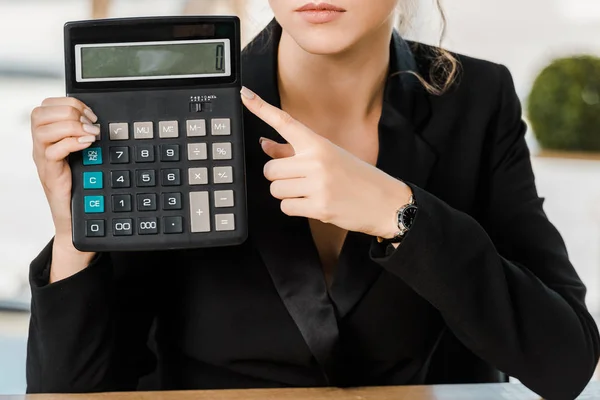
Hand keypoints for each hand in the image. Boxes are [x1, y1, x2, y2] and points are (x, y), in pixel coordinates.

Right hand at [31, 97, 99, 279]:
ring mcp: (43, 159)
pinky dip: (71, 143)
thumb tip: (102, 122)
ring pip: (42, 128)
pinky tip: (88, 145)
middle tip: (91, 125)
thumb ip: (88, 136)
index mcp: (49, 137)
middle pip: (41, 112)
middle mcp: (42, 146)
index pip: (46, 105)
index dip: (69, 103)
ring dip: (71, 126)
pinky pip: (51, 151)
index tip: (91, 114)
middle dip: (70, 112)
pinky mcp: (49, 173)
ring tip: (91, 135)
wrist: (78, 218)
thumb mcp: (87, 155)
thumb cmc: (83, 186)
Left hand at [241, 87, 411, 238]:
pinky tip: (312, 204)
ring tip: (309, 192)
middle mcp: (317, 161)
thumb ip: (292, 151)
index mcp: (318, 144)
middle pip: (270, 170)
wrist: (385, 201)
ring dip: (286, 194)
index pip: (284, 121)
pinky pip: (285, 207)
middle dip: (278, 178)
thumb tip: (264, 144)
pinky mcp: (319, 206)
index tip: (245, 94)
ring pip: (276, 189)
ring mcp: (318, 184)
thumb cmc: (356, 176)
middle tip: (298, 180)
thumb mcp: (328, 157)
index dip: (261, 107)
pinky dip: (294, 208)